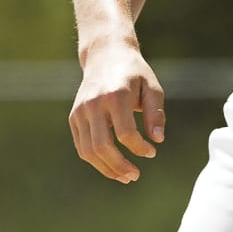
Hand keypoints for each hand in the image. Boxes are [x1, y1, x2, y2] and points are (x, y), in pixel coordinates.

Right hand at [68, 46, 164, 182]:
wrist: (106, 55)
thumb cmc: (134, 73)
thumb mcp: (151, 87)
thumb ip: (155, 113)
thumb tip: (158, 140)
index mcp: (116, 95)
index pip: (125, 132)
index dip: (139, 148)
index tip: (152, 153)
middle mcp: (94, 104)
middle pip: (102, 146)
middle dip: (119, 165)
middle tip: (135, 176)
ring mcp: (81, 111)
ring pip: (88, 151)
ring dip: (106, 168)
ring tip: (124, 176)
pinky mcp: (74, 117)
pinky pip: (82, 146)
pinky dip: (95, 160)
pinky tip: (111, 165)